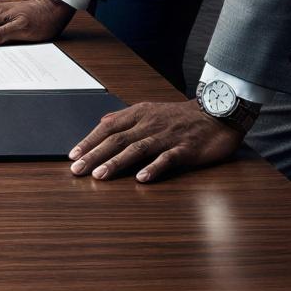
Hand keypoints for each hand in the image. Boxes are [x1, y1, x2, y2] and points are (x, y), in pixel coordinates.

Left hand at [67, 99, 245, 183]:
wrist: (217, 113)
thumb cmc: (181, 116)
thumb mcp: (150, 111)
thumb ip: (126, 119)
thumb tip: (102, 123)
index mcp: (139, 113)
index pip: (108, 127)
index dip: (89, 141)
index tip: (72, 156)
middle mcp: (149, 123)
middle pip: (117, 139)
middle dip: (94, 155)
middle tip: (77, 169)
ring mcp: (167, 136)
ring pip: (136, 149)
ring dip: (116, 163)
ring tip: (99, 176)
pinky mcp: (185, 149)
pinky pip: (166, 159)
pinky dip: (153, 168)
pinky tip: (141, 179)